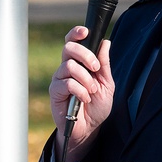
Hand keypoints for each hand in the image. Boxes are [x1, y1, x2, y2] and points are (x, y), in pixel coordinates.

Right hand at [49, 27, 114, 161]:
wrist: (89, 129)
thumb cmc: (96, 106)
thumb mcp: (107, 84)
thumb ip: (104, 64)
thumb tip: (105, 42)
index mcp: (78, 63)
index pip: (72, 42)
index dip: (76, 33)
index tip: (85, 32)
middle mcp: (66, 68)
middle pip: (68, 48)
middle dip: (85, 55)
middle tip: (95, 69)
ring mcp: (59, 79)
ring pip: (69, 66)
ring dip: (85, 78)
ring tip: (92, 90)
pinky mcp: (55, 92)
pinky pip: (66, 83)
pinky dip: (79, 91)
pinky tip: (84, 99)